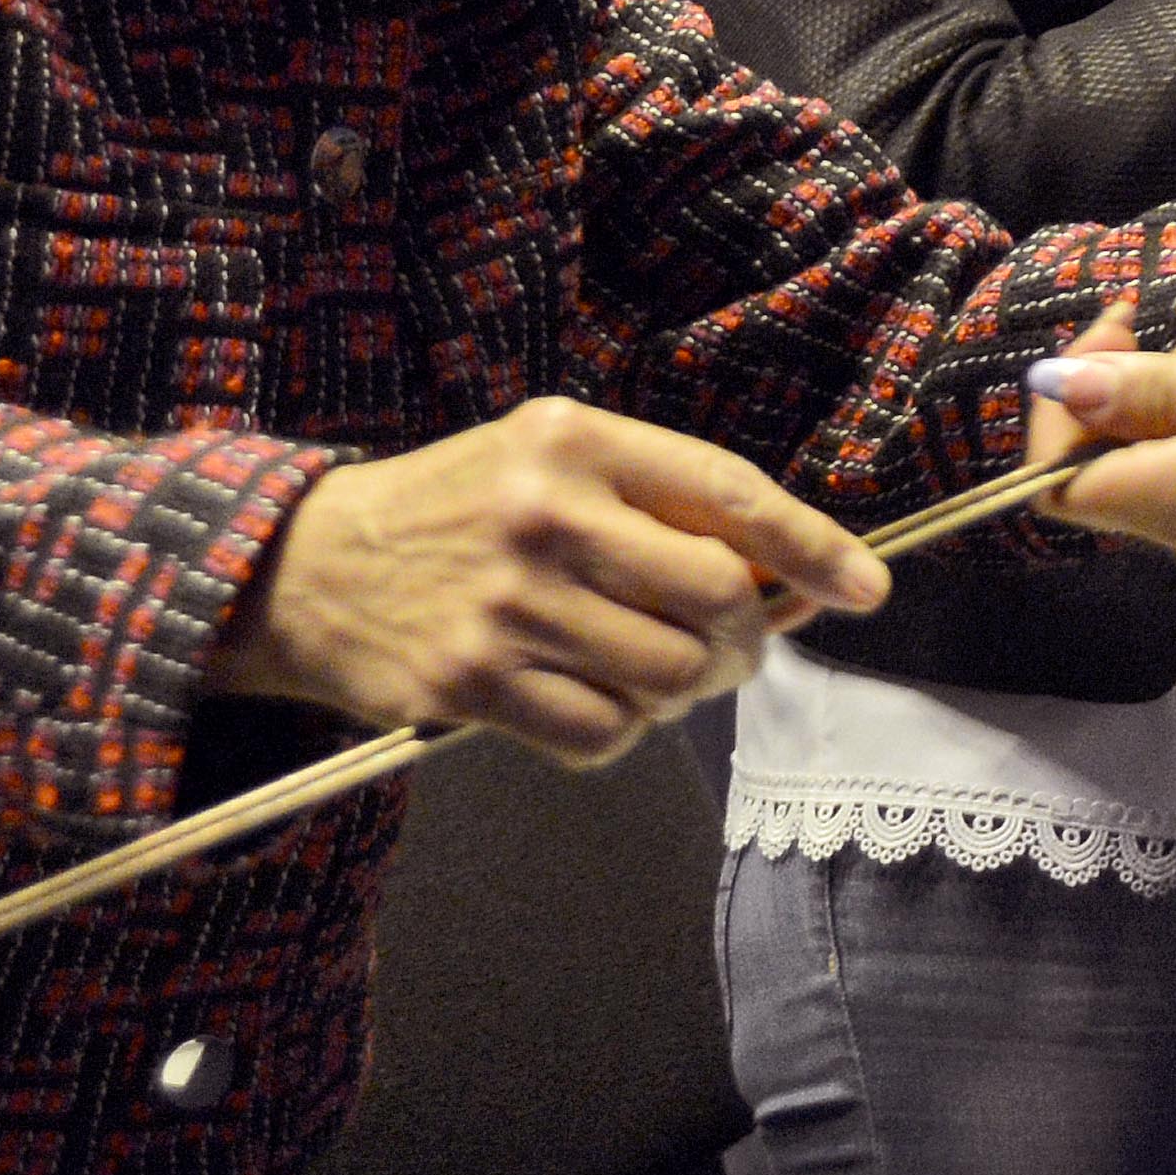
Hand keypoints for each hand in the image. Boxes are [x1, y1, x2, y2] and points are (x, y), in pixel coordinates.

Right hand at [210, 397, 883, 763]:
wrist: (307, 565)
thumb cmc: (461, 510)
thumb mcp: (552, 461)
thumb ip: (662, 503)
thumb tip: (793, 575)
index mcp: (575, 439)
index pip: (729, 493)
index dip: (814, 546)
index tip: (867, 588)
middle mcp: (543, 513)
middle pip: (715, 595)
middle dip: (745, 636)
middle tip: (730, 647)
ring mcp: (505, 604)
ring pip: (668, 676)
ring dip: (687, 691)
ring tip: (658, 674)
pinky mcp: (469, 683)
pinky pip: (602, 735)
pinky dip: (621, 732)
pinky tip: (594, 701)